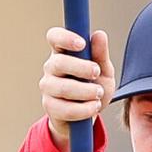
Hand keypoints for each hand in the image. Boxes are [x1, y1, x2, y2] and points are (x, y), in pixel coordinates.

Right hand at [39, 27, 115, 151]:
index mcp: (63, 52)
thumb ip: (101, 55)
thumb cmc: (93, 87)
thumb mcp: (103, 71)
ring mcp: (48, 87)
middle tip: (97, 72)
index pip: (54, 37)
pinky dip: (85, 109)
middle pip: (59, 63)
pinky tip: (94, 106)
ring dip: (86, 91)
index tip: (82, 44)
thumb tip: (100, 35)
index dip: (65, 37)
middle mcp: (51, 67)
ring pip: (64, 88)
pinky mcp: (50, 107)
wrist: (88, 116)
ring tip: (98, 94)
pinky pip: (66, 109)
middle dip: (81, 68)